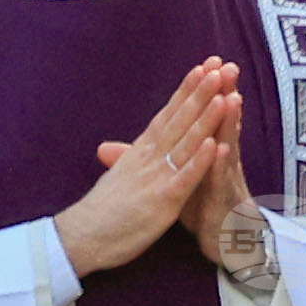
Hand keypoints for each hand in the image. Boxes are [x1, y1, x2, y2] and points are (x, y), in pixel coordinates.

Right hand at [54, 61, 234, 278]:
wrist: (81, 237)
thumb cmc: (102, 210)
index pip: (167, 114)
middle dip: (200, 93)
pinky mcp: (163, 201)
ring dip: (205, 118)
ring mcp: (156, 177)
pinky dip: (200, 161)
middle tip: (218, 67)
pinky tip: (216, 143)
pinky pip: (184, 178)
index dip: (186, 91)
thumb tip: (118, 144)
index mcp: (141, 152)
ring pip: (185, 142)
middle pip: (178, 120)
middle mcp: (149, 158)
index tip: (202, 68)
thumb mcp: (118, 176)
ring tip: (223, 94)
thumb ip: (125, 158)